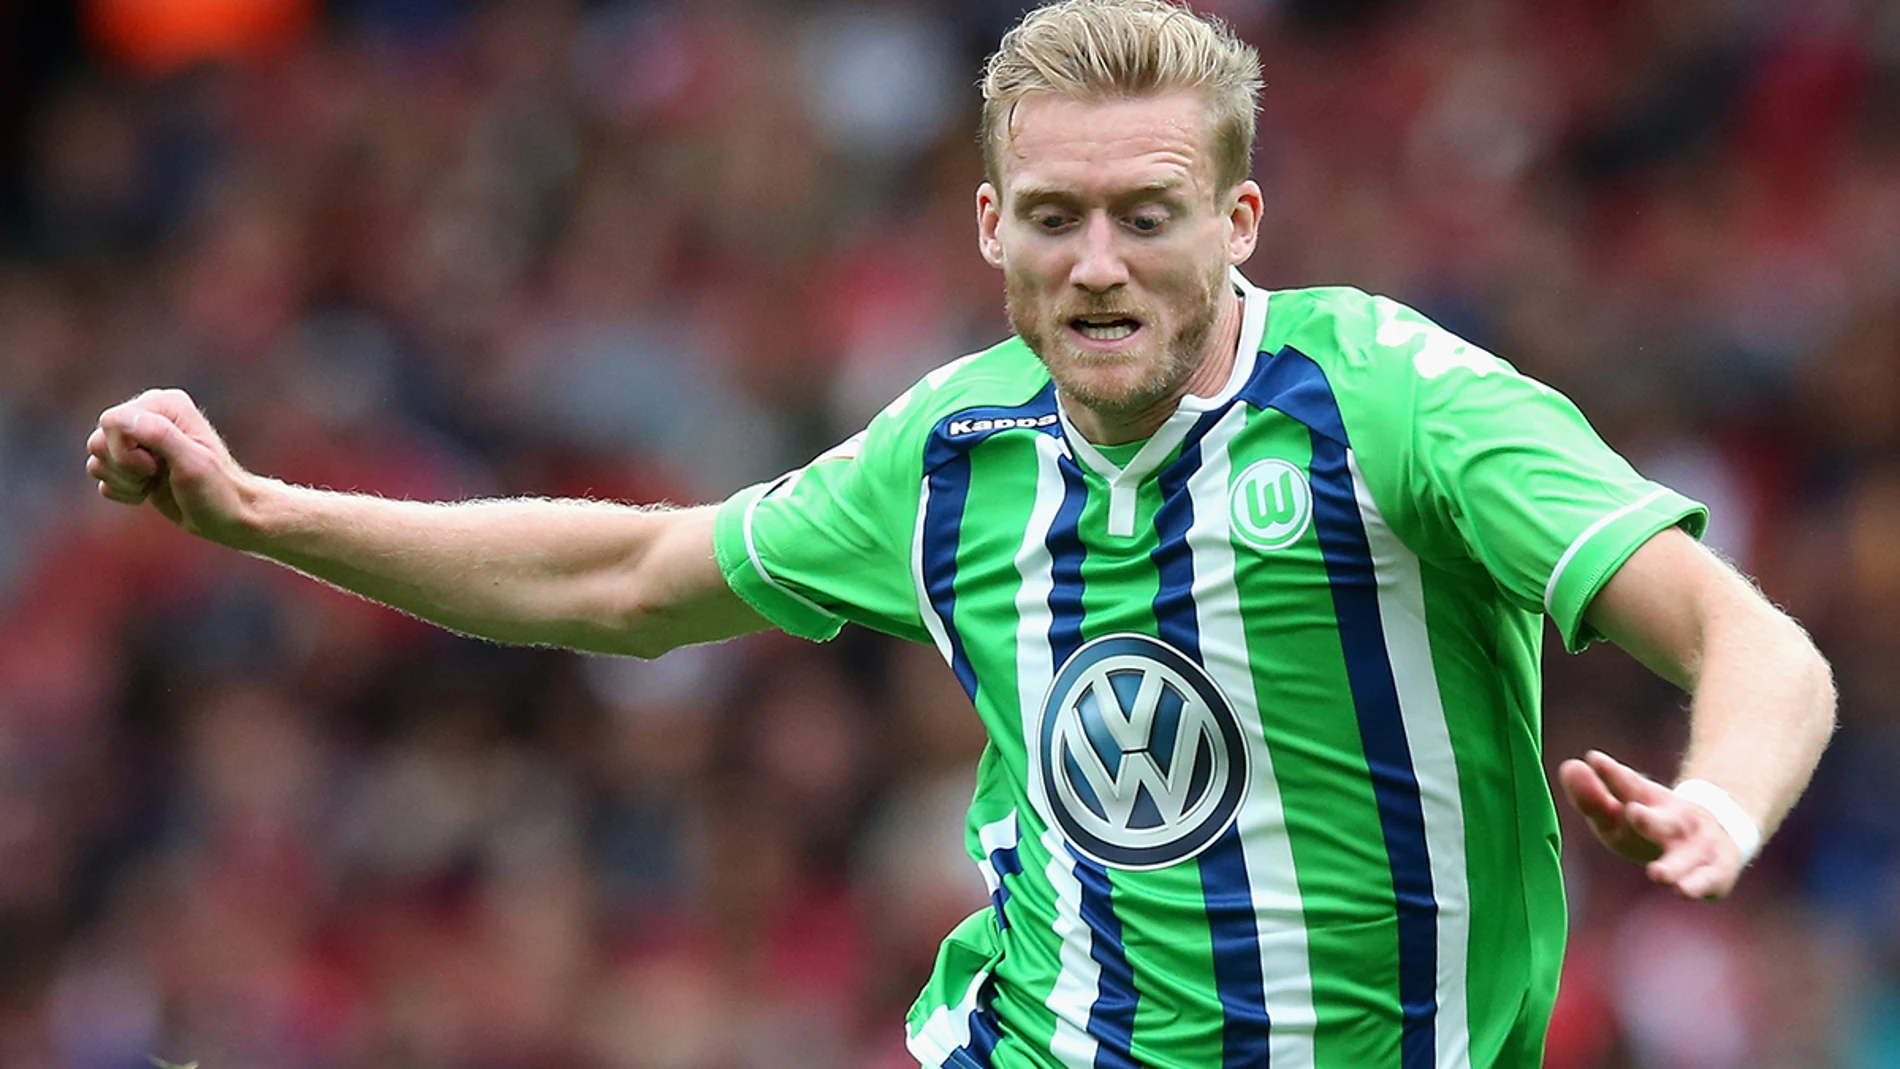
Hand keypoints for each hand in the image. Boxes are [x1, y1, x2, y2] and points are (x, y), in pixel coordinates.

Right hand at [85, 388, 257, 545]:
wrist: (229, 517)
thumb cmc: (218, 491)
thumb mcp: (192, 463)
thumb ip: (158, 435)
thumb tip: (119, 417)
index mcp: (164, 404)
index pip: (111, 421)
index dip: (127, 451)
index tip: (159, 465)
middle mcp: (147, 415)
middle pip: (97, 441)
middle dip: (124, 468)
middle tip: (157, 475)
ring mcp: (137, 440)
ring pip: (96, 459)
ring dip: (123, 481)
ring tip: (155, 483)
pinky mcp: (131, 463)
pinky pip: (101, 476)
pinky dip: (122, 491)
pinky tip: (149, 491)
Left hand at [1557, 749, 1744, 900]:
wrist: (1712, 836)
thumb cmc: (1648, 825)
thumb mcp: (1617, 812)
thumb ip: (1591, 796)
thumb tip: (1569, 767)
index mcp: (1649, 802)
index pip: (1628, 786)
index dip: (1612, 775)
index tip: (1594, 760)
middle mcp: (1676, 819)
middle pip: (1663, 820)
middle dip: (1649, 819)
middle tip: (1632, 813)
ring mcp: (1699, 844)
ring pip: (1686, 854)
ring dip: (1673, 864)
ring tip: (1656, 874)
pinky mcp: (1716, 870)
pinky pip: (1708, 879)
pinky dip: (1698, 885)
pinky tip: (1683, 890)